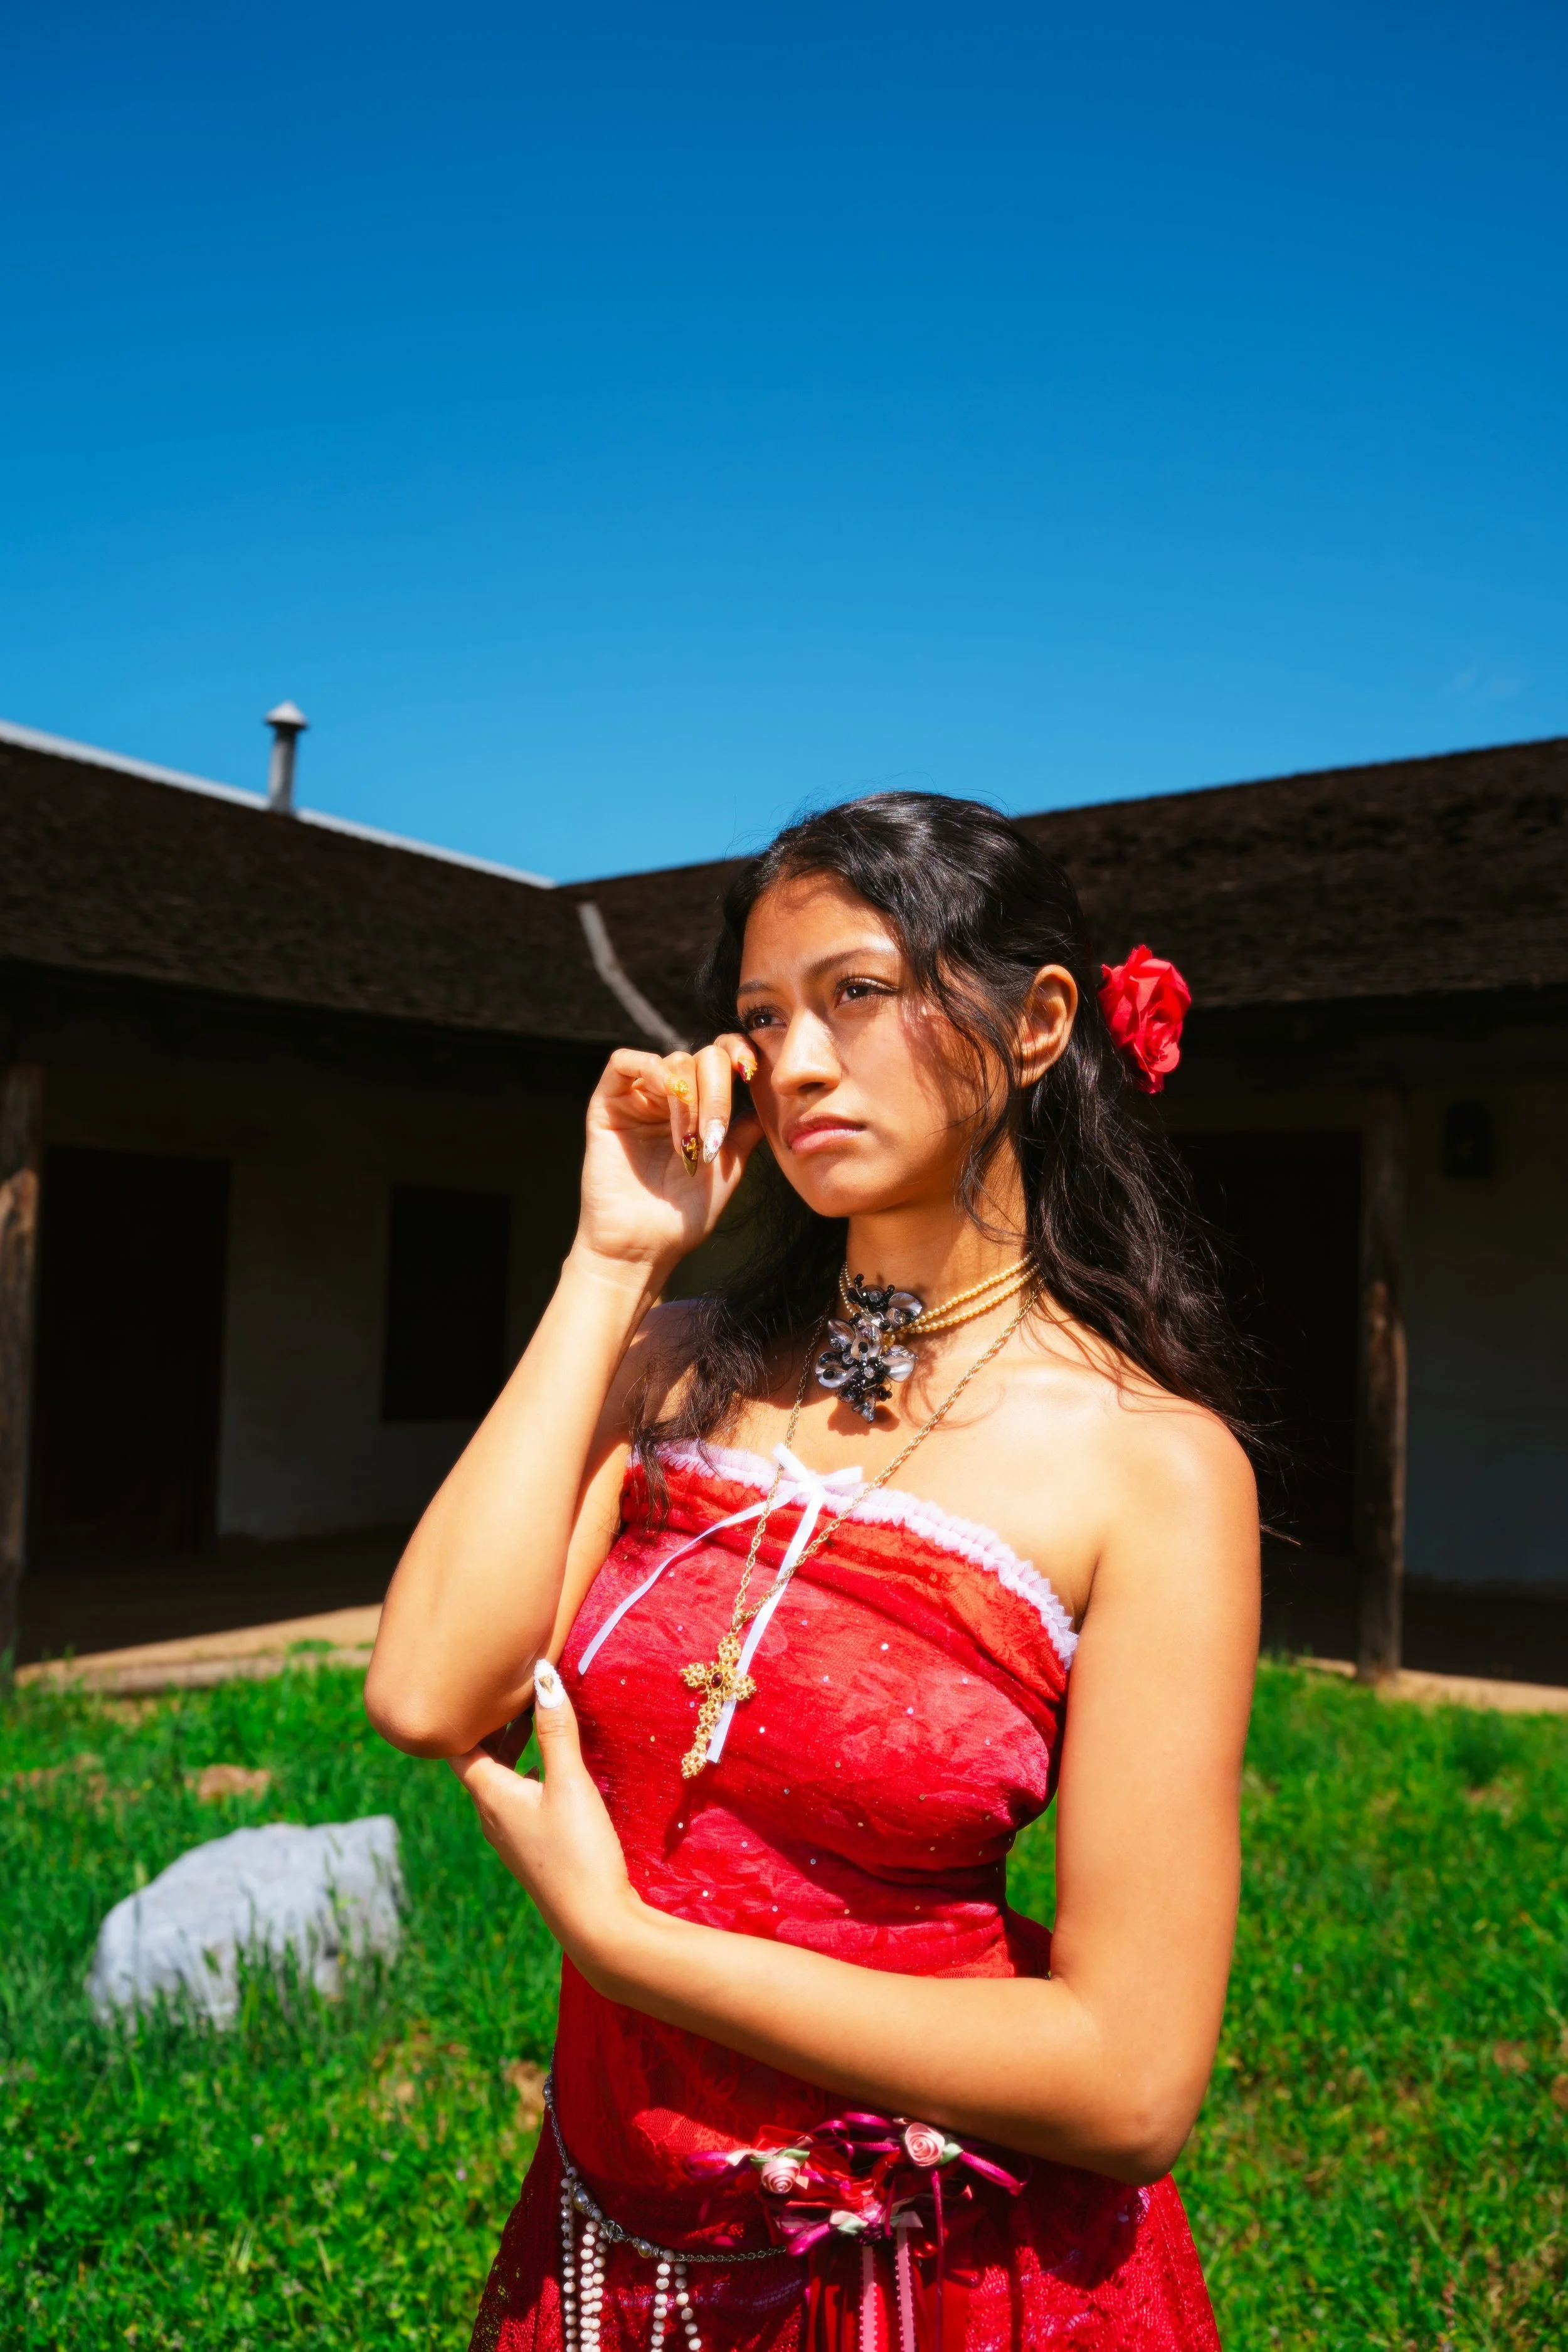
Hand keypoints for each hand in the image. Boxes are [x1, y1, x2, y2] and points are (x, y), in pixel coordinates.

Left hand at [447, 1665, 643, 1981]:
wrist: (595, 1923)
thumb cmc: (577, 1851)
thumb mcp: (569, 1783)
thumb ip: (556, 1728)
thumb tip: (542, 1673)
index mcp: (489, 1795)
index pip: (458, 1745)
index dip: (464, 1713)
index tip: (481, 1682)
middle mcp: (490, 1815)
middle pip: (479, 1760)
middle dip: (494, 1725)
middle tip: (517, 1690)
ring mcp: (510, 1835)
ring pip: (500, 1779)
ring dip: (514, 1749)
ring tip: (538, 1718)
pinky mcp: (531, 1848)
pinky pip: (518, 1798)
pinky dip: (528, 1772)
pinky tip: (555, 1767)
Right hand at [575, 1035, 762, 1274]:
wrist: (644, 1246)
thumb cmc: (684, 1215)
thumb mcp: (729, 1167)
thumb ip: (746, 1130)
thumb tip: (769, 1097)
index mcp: (699, 1108)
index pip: (722, 1059)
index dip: (740, 1053)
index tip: (751, 1073)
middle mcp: (669, 1098)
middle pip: (703, 1058)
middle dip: (718, 1093)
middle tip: (713, 1138)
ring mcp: (638, 1098)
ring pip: (674, 1061)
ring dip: (691, 1099)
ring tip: (689, 1143)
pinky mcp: (606, 1104)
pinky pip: (623, 1061)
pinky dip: (654, 1071)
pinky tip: (669, 1099)